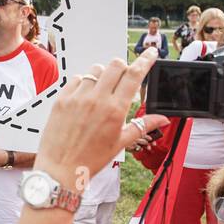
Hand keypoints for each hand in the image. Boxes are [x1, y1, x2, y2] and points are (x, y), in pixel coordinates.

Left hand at [35, 51, 167, 190]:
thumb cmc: (91, 160)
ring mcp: (77, 97)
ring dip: (103, 76)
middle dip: (123, 68)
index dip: (145, 61)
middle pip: (116, 65)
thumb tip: (163, 119)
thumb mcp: (121, 143)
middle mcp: (97, 100)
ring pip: (96, 70)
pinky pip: (77, 79)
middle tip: (123, 80)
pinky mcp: (62, 99)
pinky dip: (84, 83)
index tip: (150, 53)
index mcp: (115, 110)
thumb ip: (143, 125)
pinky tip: (85, 98)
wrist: (60, 170)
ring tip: (102, 93)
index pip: (134, 75)